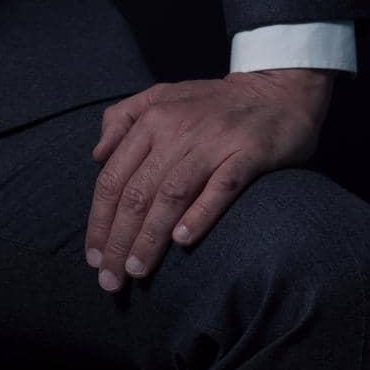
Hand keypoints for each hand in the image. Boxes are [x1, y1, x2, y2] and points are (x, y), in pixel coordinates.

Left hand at [84, 68, 335, 293]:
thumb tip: (97, 155)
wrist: (276, 89)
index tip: (93, 256)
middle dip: (119, 239)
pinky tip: (183, 241)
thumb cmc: (212, 102)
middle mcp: (176, 131)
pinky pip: (220, 187)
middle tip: (109, 279)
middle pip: (138, 192)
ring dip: (151, 236)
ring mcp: (213, 143)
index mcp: (151, 120)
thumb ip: (124, 118)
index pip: (114, 177)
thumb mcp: (161, 96)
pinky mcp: (248, 154)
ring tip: (136, 270)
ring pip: (172, 194)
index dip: (99, 219)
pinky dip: (200, 213)